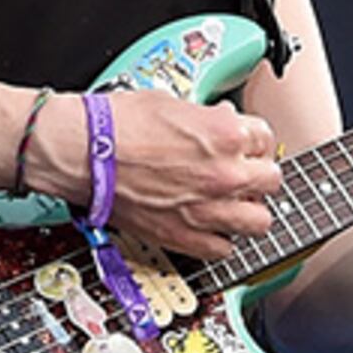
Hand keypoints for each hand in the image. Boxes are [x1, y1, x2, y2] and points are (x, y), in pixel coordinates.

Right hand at [41, 91, 282, 260]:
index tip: (244, 145)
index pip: (266, 139)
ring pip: (260, 221)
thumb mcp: (171, 103)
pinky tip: (207, 225)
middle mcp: (224, 173)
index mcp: (225, 134)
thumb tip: (218, 124)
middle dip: (256, 173)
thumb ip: (207, 118)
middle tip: (240, 172)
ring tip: (233, 203)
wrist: (80, 150)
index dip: (252, 140)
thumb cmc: (114, 124)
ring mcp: (208, 208)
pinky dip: (219, 239)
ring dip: (248, 210)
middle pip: (271, 180)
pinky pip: (224, 249)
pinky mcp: (185, 236)